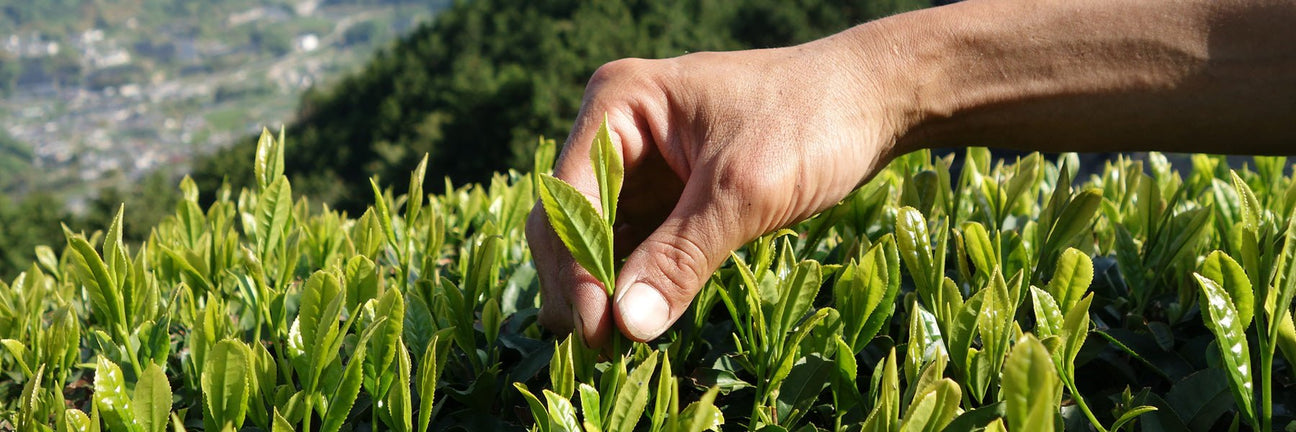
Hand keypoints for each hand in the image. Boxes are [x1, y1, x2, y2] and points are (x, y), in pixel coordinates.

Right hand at [526, 41, 906, 345]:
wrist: (873, 100)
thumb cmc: (812, 120)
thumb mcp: (744, 191)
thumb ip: (682, 257)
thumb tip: (626, 325)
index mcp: (619, 104)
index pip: (569, 198)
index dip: (574, 267)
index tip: (597, 328)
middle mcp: (616, 131)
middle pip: (570, 221)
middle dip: (580, 283)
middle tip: (600, 347)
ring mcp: (640, 164)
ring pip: (596, 240)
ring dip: (602, 290)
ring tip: (613, 347)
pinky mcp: (666, 195)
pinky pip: (633, 246)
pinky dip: (632, 283)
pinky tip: (637, 322)